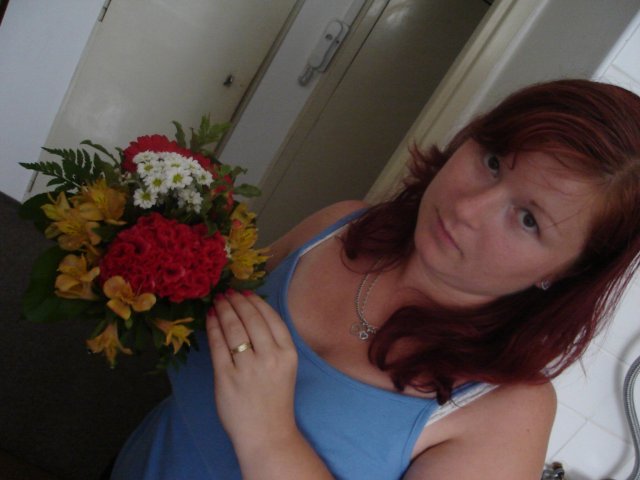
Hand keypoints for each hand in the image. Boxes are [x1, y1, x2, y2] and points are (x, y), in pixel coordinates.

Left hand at [206, 290, 298, 448]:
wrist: (267, 433)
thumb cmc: (275, 399)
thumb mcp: (286, 367)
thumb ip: (274, 343)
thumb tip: (252, 314)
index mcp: (287, 353)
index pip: (270, 318)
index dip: (256, 301)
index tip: (246, 292)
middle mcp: (269, 357)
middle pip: (251, 319)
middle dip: (237, 301)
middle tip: (227, 292)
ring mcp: (247, 367)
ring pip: (233, 328)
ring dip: (224, 310)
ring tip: (218, 301)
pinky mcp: (226, 377)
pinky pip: (218, 345)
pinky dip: (213, 328)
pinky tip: (210, 318)